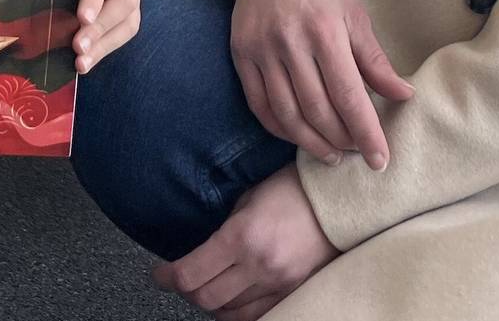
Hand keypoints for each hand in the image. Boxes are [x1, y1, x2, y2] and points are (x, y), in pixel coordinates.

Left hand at [74, 0, 141, 72]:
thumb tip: (32, 9)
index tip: (82, 19)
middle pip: (122, 3)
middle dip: (99, 27)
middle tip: (79, 47)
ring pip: (127, 24)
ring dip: (103, 46)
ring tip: (82, 63)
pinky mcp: (133, 18)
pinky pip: (124, 36)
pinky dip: (104, 51)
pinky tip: (87, 63)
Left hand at [153, 164, 337, 318]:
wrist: (339, 202)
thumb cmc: (292, 190)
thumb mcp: (249, 199)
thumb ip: (226, 230)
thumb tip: (204, 252)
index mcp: (241, 236)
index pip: (190, 274)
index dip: (166, 278)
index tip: (159, 275)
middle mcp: (258, 264)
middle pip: (205, 298)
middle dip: (186, 292)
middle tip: (182, 280)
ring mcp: (278, 283)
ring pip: (229, 312)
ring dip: (210, 303)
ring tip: (207, 288)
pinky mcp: (293, 292)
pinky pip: (257, 316)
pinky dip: (237, 314)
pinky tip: (232, 301)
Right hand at [231, 0, 412, 169]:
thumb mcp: (355, 15)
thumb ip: (375, 60)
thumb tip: (404, 96)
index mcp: (326, 30)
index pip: (349, 94)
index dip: (366, 132)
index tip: (379, 160)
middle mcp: (291, 41)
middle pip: (318, 110)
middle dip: (341, 140)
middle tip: (356, 152)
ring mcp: (262, 50)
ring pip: (287, 114)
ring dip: (312, 143)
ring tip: (332, 154)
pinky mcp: (241, 55)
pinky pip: (260, 105)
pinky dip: (281, 129)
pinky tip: (299, 136)